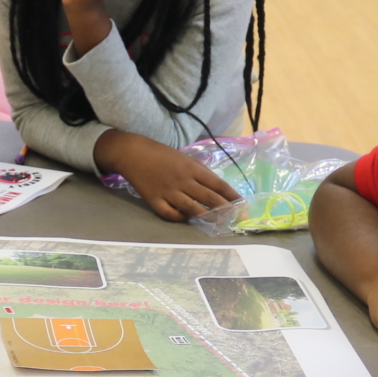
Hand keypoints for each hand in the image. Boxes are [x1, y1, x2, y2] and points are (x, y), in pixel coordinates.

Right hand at [95, 130, 238, 221]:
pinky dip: (181, 218)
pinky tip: (188, 218)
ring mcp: (169, 192)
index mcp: (192, 168)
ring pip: (193, 209)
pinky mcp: (155, 201)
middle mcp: (183, 181)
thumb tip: (217, 188)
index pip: (218, 184)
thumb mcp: (185, 158)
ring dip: (208, 217)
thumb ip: (201, 172)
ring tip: (219, 222)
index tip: (243, 204)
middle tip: (236, 217)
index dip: (232, 195)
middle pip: (209, 198)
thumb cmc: (162, 155)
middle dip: (225, 209)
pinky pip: (171, 214)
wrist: (134, 154)